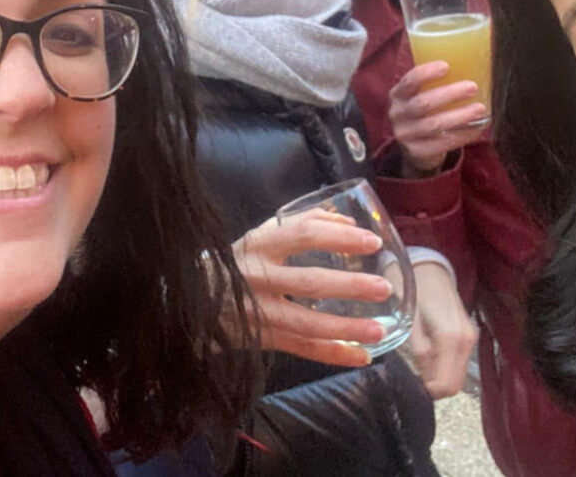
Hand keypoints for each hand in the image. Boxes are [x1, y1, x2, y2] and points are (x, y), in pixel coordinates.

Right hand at [231, 212, 392, 366]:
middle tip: (383, 287)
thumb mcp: (262, 236)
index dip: (340, 238)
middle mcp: (259, 278)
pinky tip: (361, 355)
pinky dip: (333, 354)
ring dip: (345, 328)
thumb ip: (303, 222)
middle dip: (349, 286)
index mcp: (260, 245)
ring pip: (306, 323)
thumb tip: (346, 220)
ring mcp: (259, 313)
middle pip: (309, 282)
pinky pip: (301, 349)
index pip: (304, 235)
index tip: (372, 243)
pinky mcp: (262, 339)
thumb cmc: (238, 262)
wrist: (192, 300)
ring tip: (379, 329)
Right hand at [389, 62, 488, 173]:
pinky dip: (461, 135)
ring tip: (479, 109)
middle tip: (472, 87)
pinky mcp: (416, 152)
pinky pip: (442, 144)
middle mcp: (397, 114)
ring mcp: (405, 135)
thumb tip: (472, 62)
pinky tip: (476, 128)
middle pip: (423, 103)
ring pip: (434, 125)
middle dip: (449, 94)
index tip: (446, 66)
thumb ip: (437, 82)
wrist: (416, 147)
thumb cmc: (426, 112)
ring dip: (459, 115)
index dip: (426, 73)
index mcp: (398, 94)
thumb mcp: (423, 94)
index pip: (409, 81)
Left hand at [409, 262, 476, 398]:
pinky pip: (457, 363)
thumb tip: (422, 378)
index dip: (425, 391)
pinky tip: (426, 352)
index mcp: (451, 338)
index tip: (407, 383)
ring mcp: (470, 337)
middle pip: (454, 385)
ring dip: (437, 377)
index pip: (445, 385)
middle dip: (432, 387)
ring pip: (456, 376)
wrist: (429, 264)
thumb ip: (418, 349)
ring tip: (416, 361)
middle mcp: (466, 340)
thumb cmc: (412, 286)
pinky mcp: (468, 335)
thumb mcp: (408, 318)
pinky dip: (442, 366)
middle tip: (410, 376)